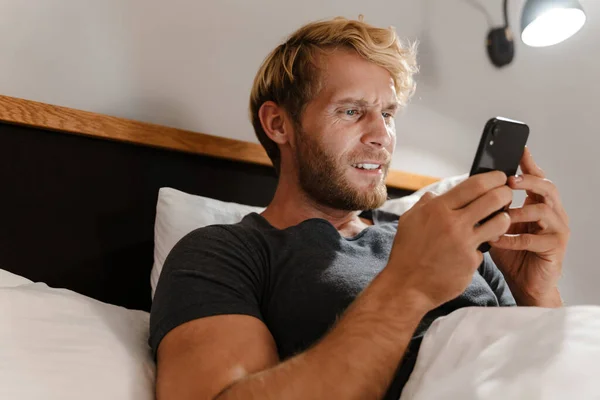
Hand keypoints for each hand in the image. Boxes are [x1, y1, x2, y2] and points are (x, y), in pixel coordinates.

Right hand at [388, 171, 511, 309]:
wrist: (406, 286)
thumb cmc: (406, 253)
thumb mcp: (409, 221)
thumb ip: (425, 204)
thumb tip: (435, 194)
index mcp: (438, 208)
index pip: (475, 184)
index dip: (493, 177)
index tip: (499, 177)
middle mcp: (453, 223)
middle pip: (494, 198)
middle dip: (505, 193)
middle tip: (506, 194)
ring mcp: (464, 243)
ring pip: (500, 222)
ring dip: (503, 218)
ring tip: (498, 220)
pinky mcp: (471, 261)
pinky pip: (485, 248)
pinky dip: (480, 248)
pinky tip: (470, 251)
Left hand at [489, 147, 569, 306]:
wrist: (525, 284)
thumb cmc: (511, 253)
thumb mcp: (499, 224)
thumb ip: (492, 208)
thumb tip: (469, 189)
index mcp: (539, 204)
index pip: (536, 177)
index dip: (528, 163)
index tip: (519, 149)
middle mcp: (553, 213)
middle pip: (546, 187)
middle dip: (528, 181)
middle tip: (509, 181)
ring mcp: (557, 230)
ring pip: (543, 210)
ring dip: (518, 212)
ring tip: (500, 216)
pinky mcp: (555, 248)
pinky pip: (534, 240)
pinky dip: (513, 238)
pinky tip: (497, 240)